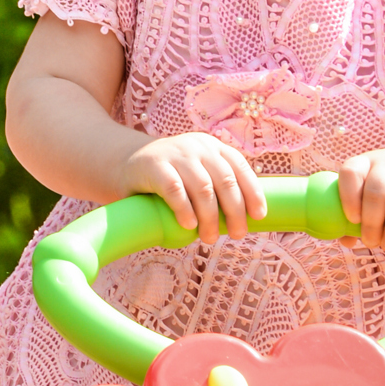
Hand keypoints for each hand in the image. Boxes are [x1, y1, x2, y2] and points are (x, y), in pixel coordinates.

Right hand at [117, 132, 266, 243]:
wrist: (124, 162)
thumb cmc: (168, 177)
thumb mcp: (195, 174)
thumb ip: (214, 188)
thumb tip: (241, 221)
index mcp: (212, 147)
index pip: (240, 167)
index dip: (253, 192)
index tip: (260, 216)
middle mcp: (197, 147)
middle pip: (225, 180)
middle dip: (235, 210)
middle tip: (238, 234)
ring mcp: (175, 154)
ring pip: (203, 187)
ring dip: (210, 216)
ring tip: (210, 238)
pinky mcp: (154, 165)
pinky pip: (174, 189)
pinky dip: (185, 209)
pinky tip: (188, 225)